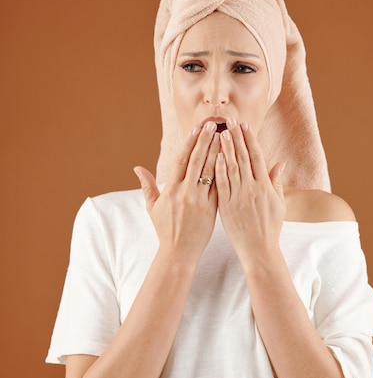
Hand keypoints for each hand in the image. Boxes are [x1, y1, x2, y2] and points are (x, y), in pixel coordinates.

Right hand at [134, 122, 219, 264]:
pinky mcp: (212, 209)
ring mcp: (199, 200)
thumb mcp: (152, 207)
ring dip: (217, 152)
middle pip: (196, 161)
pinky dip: (225, 172)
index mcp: (171, 190)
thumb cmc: (165, 230)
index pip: (180, 160)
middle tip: (213, 125)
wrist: (179, 252)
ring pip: (210, 172)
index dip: (189, 143)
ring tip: (225, 137)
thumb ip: (147, 186)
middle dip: (205, 141)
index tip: (196, 129)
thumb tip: (137, 168)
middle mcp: (185, 193)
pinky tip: (231, 160)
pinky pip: (219, 187)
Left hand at [215, 119, 285, 264]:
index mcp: (265, 186)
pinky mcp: (227, 207)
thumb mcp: (279, 204)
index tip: (244, 126)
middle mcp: (252, 189)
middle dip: (236, 138)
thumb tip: (280, 163)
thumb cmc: (270, 228)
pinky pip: (221, 185)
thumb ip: (276, 182)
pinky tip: (213, 157)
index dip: (250, 140)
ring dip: (225, 149)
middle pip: (243, 158)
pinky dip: (218, 170)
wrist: (259, 250)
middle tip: (229, 121)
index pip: (256, 157)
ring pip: (231, 168)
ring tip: (220, 132)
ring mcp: (239, 197)